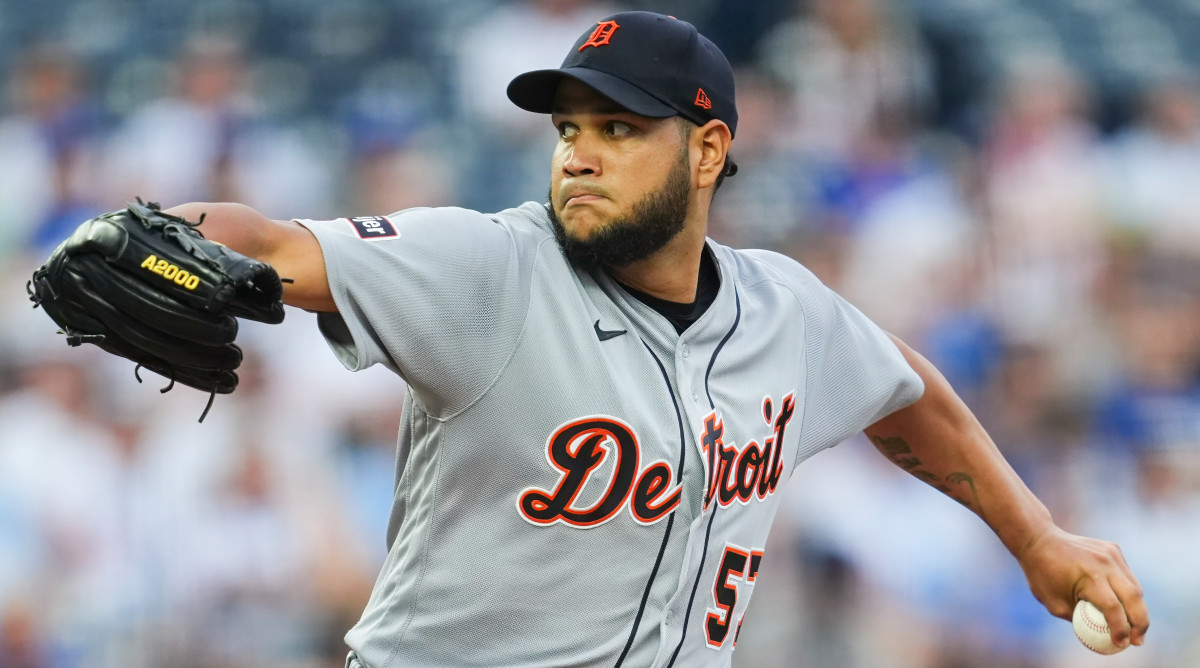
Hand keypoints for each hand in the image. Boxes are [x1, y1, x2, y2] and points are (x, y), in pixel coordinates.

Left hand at [1017, 525, 1148, 648]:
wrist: (1039, 540)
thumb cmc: (1043, 575)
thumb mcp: (1055, 604)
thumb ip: (1080, 620)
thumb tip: (1101, 635)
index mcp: (1089, 577)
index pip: (1114, 608)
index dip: (1121, 630)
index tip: (1122, 644)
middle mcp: (1105, 564)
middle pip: (1134, 598)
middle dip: (1140, 623)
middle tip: (1137, 641)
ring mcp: (1111, 554)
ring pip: (1135, 587)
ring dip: (1138, 609)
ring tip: (1134, 628)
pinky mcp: (1113, 549)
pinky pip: (1127, 575)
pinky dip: (1128, 592)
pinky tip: (1123, 605)